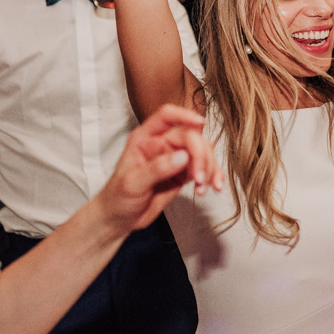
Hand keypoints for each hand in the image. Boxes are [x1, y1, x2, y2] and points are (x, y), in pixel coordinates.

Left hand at [96, 104, 222, 232]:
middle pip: (191, 136)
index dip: (184, 115)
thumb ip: (157, 168)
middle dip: (200, 156)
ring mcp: (176, 157)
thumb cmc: (119, 197)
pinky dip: (214, 175)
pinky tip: (214, 187)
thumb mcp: (132, 183)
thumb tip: (183, 156)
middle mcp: (162, 143)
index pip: (166, 116)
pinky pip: (206, 168)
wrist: (121, 218)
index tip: (200, 123)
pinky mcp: (185, 172)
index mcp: (145, 138)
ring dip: (208, 168)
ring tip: (202, 188)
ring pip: (203, 151)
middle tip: (199, 178)